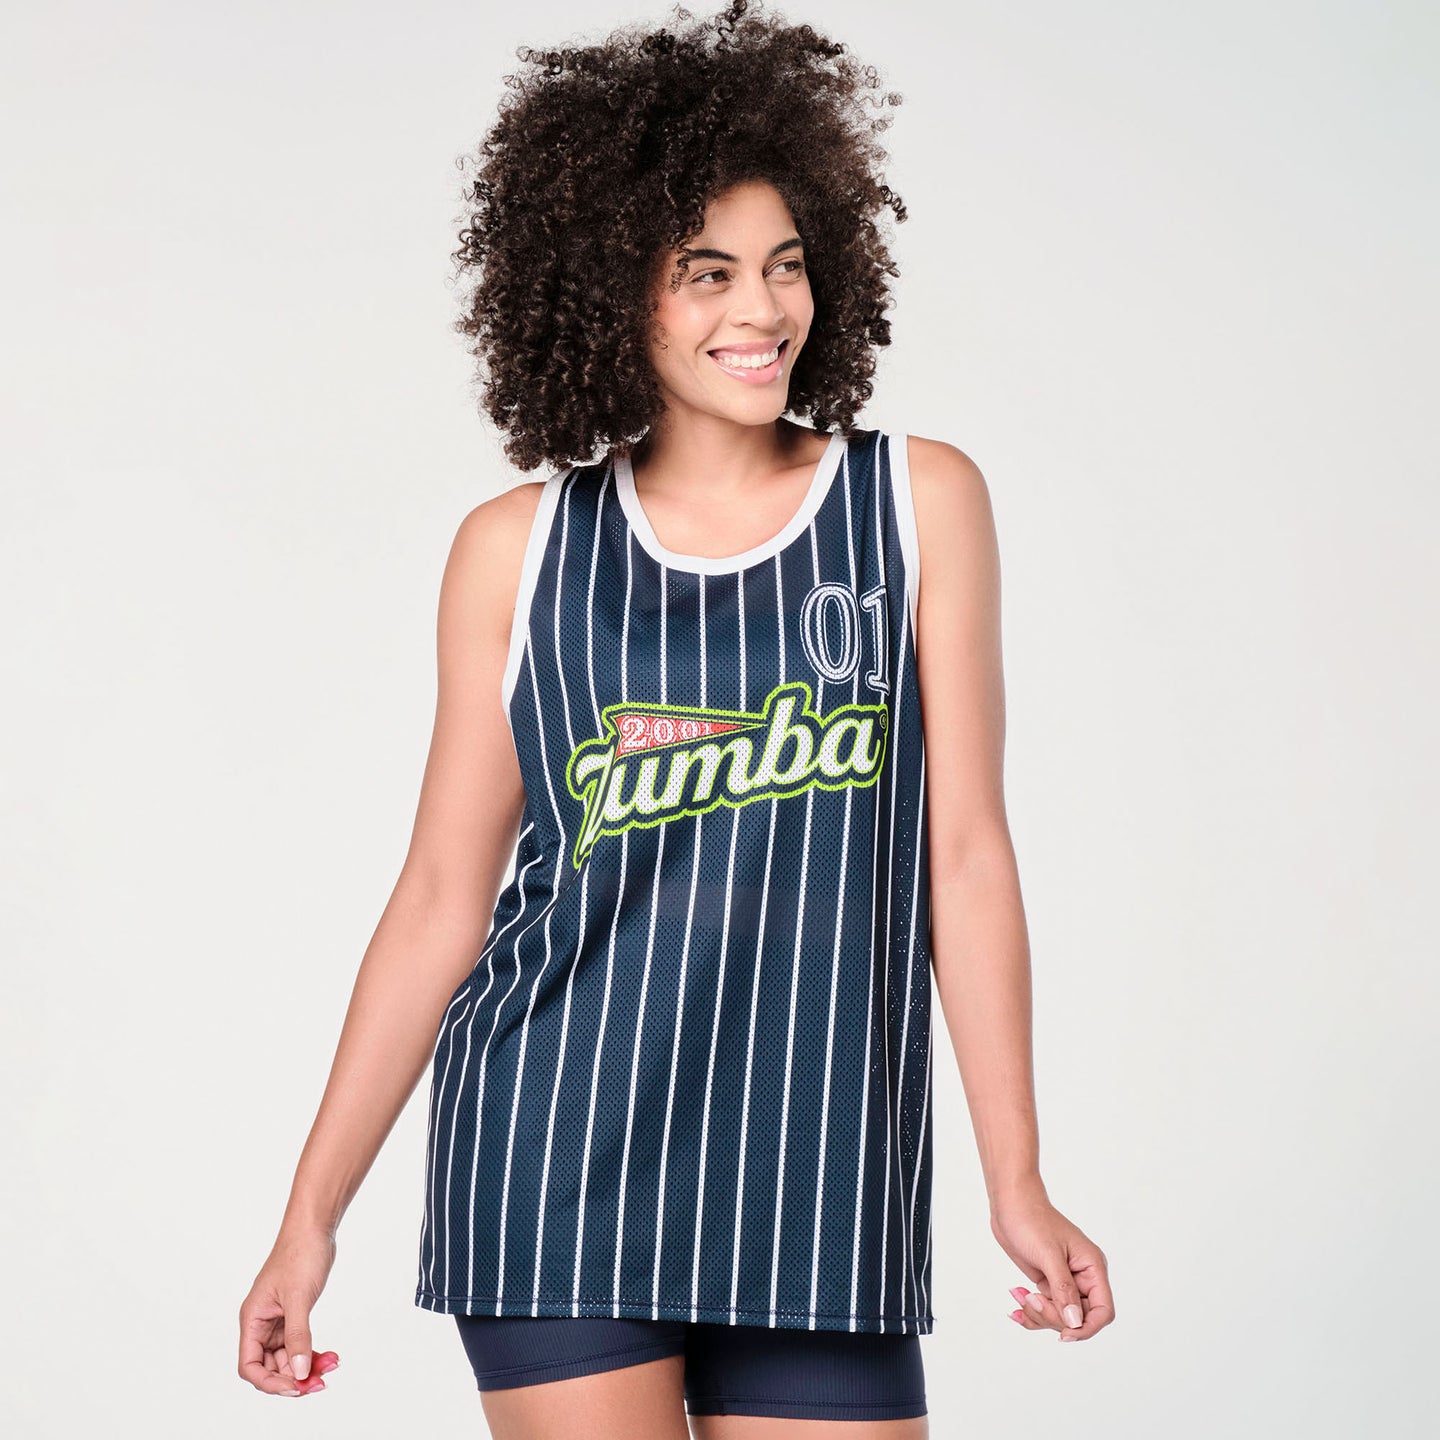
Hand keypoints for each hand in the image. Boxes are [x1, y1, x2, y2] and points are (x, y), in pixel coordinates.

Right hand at [238, 1224, 340, 1395]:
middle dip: (293, 1376)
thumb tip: (298, 1372)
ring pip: (287, 1356)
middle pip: (270, 1365)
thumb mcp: (299, 1298)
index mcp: (253, 1319)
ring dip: (306, 1365)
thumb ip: (298, 1336)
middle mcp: (262, 1322)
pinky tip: (330, 1355)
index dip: (269, 1382)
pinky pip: (299, 1343)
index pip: (249, 1365)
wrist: (315, 1228)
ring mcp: (278, 1319)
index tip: (294, 1387)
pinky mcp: (294, 1313)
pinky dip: (312, 1352)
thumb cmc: (300, 1254)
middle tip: (319, 1382)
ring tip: (331, 1365)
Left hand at [991, 1185, 1113, 1342]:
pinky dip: (1032, 1313)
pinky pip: (1046, 1309)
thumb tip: (1074, 1322)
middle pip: (1079, 1318)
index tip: (1064, 1334)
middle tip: (1031, 1301)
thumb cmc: (1031, 1219)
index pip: (1103, 1310)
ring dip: (1039, 1315)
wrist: (1010, 1204)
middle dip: (1054, 1317)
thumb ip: (1063, 1289)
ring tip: (1020, 1298)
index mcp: (1092, 1267)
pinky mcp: (1048, 1283)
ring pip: (1061, 1317)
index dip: (1086, 1328)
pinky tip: (1016, 1307)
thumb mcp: (1048, 1254)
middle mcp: (1083, 1277)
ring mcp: (1065, 1281)